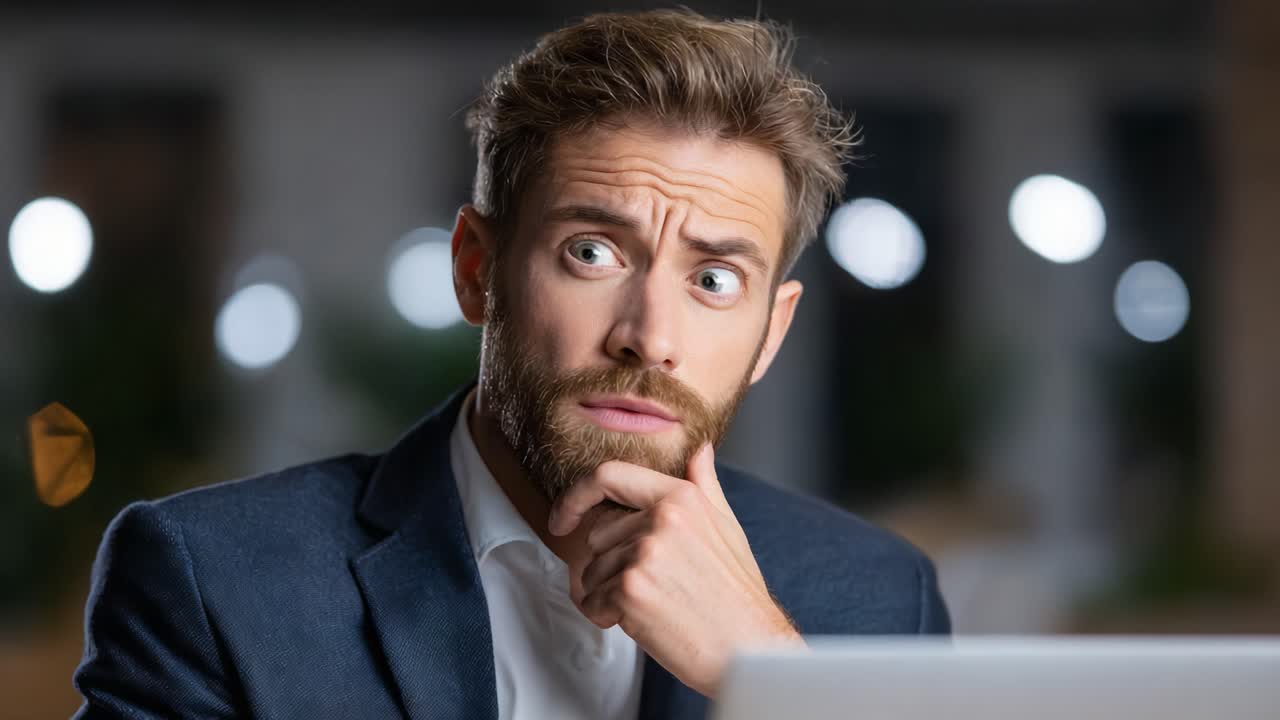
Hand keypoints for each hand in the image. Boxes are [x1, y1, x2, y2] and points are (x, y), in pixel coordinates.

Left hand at [548, 444, 804, 696]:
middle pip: (597, 535)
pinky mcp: (630, 590)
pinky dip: (607, 616)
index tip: (563, 518)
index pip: (608, 475)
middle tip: (650, 587)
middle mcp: (660, 518)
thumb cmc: (737, 593)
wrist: (749, 648)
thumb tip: (699, 450)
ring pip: (591, 571)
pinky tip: (644, 622)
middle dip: (610, 565)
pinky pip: (591, 601)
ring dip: (609, 594)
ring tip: (654, 605)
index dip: (576, 496)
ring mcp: (643, 553)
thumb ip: (704, 485)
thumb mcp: (726, 527)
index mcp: (681, 497)